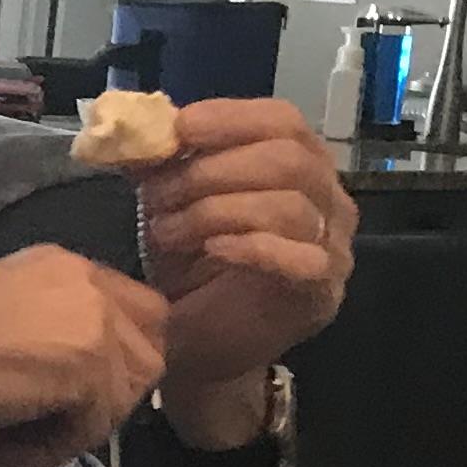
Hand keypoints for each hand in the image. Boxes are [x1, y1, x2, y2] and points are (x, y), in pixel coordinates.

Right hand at [0, 246, 168, 466]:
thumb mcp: (0, 314)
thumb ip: (47, 325)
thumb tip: (81, 372)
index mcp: (63, 262)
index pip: (134, 311)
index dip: (111, 361)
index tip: (61, 393)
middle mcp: (87, 280)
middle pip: (148, 350)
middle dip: (109, 394)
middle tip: (50, 419)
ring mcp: (94, 321)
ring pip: (128, 393)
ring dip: (79, 426)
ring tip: (14, 438)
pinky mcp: (90, 368)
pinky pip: (96, 427)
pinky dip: (50, 450)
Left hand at [134, 101, 354, 394]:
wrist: (201, 347)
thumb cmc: (194, 270)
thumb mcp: (171, 205)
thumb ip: (162, 164)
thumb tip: (131, 128)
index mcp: (301, 165)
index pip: (284, 122)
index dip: (230, 118)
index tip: (178, 129)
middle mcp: (330, 200)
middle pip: (288, 159)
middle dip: (212, 171)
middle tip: (157, 196)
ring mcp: (334, 247)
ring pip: (288, 206)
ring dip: (216, 212)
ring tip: (167, 232)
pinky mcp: (323, 293)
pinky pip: (302, 259)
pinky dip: (251, 247)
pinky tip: (212, 251)